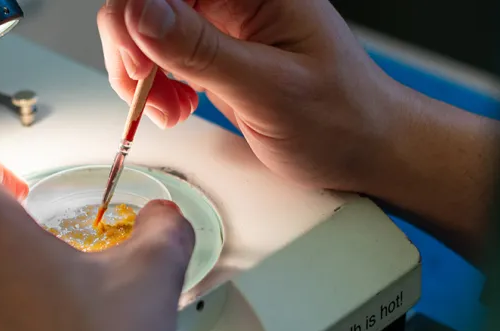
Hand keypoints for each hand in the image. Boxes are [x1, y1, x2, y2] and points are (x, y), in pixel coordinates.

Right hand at [98, 0, 404, 191]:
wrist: (365, 148)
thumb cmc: (341, 120)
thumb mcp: (267, 90)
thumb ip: (201, 50)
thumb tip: (141, 13)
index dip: (136, 20)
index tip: (142, 70)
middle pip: (145, 2)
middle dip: (133, 50)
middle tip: (149, 95)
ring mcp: (223, 21)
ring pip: (144, 27)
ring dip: (141, 72)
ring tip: (169, 110)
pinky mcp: (215, 49)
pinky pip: (160, 52)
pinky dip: (154, 84)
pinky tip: (176, 106)